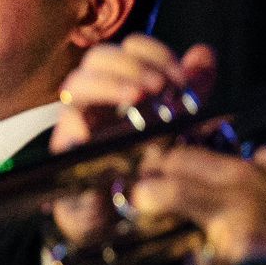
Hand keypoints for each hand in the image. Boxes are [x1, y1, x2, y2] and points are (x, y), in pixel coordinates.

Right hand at [50, 36, 218, 152]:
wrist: (135, 215)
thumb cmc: (156, 166)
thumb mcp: (184, 122)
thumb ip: (195, 88)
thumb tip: (202, 52)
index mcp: (123, 85)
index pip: (129, 49)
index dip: (154, 53)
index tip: (180, 78)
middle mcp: (97, 98)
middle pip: (98, 58)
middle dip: (130, 66)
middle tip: (158, 87)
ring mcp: (77, 123)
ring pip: (76, 85)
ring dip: (107, 85)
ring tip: (136, 97)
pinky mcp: (65, 153)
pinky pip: (63, 130)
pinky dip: (75, 124)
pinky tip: (95, 129)